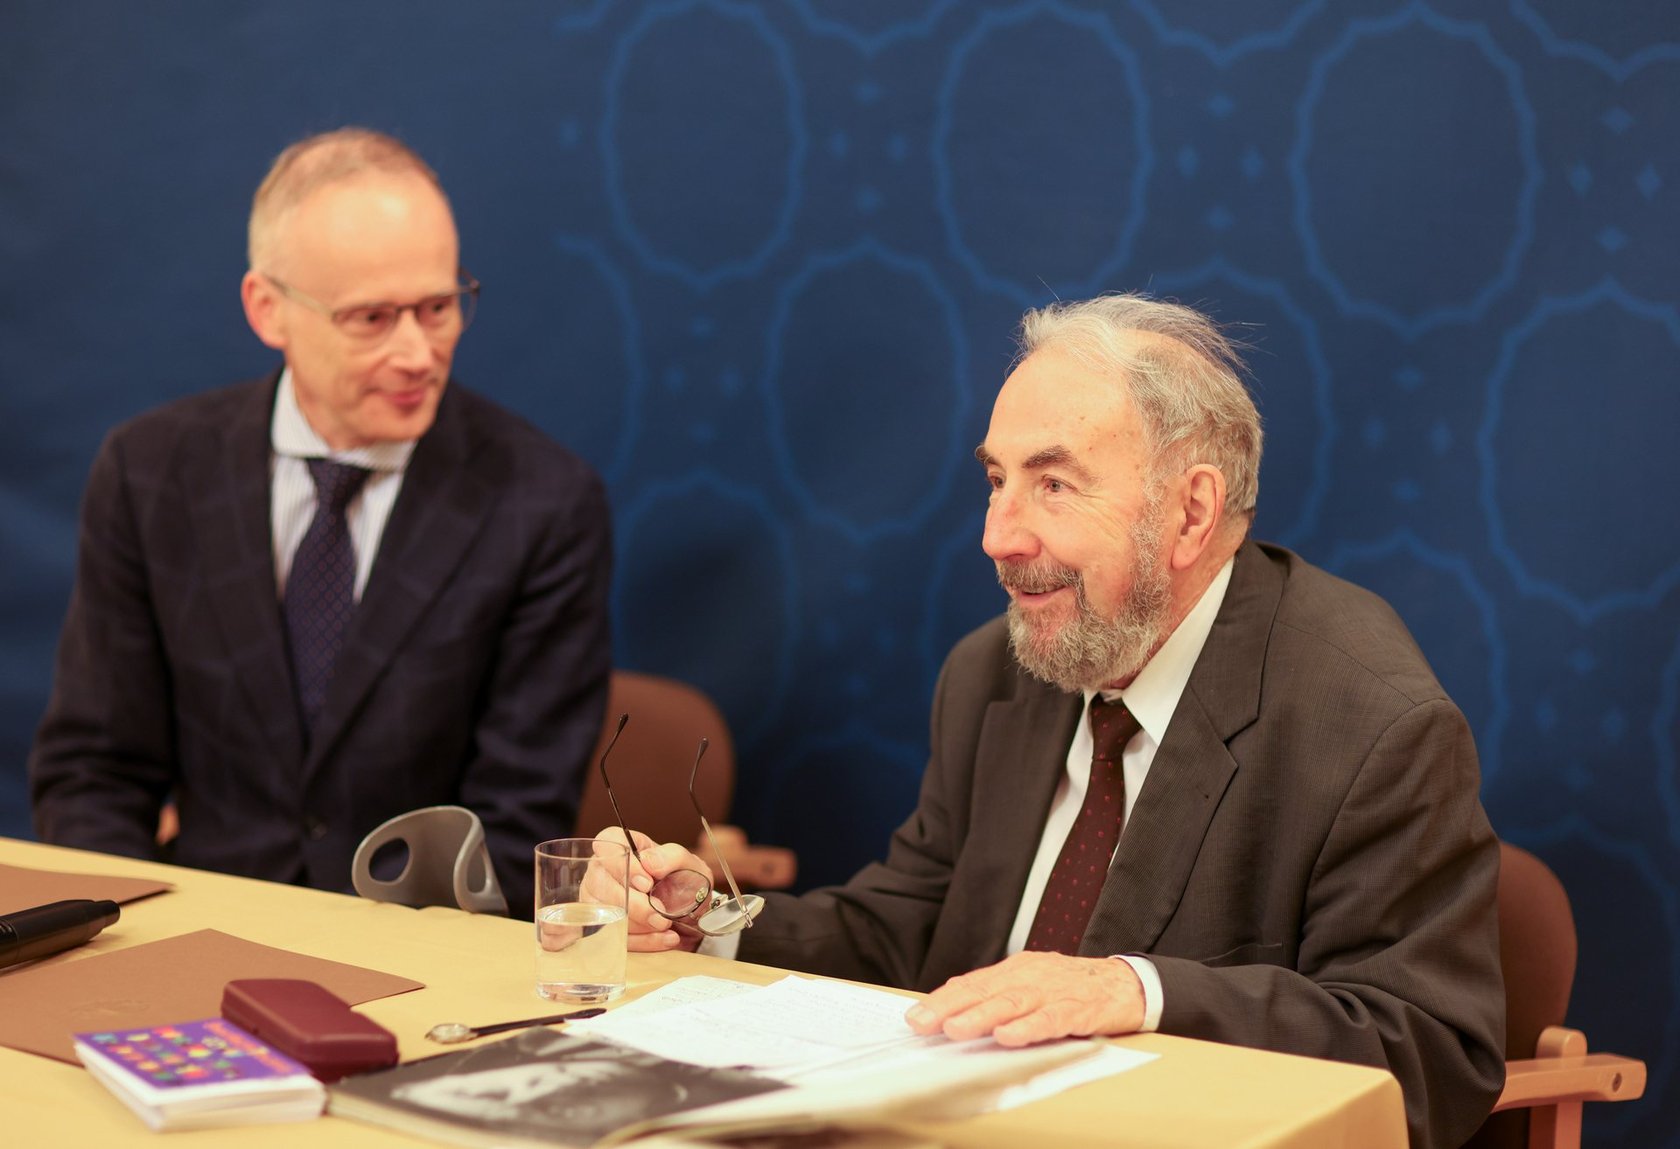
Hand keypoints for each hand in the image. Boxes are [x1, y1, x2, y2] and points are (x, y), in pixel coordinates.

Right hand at [588, 827, 709, 952]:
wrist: (694, 917)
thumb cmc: (687, 884)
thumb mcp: (690, 865)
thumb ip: (672, 856)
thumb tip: (648, 860)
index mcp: (626, 848)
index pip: (607, 843)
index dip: (623, 865)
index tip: (647, 883)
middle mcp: (606, 870)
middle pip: (600, 883)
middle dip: (634, 904)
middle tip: (661, 913)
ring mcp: (600, 899)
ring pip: (605, 913)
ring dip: (640, 924)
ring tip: (666, 925)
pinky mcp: (605, 926)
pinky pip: (614, 937)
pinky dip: (642, 940)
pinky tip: (665, 938)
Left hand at [904, 951, 1145, 1045]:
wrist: (1128, 984)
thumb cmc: (1072, 989)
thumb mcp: (1032, 986)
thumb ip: (998, 998)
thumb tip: (953, 1016)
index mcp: (1017, 971)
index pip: (973, 984)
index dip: (943, 1000)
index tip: (915, 1017)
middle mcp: (1031, 976)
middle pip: (986, 991)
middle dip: (951, 1007)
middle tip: (923, 1023)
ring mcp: (1055, 990)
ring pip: (1013, 1003)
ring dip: (982, 1017)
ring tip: (956, 1029)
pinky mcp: (1079, 1008)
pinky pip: (1051, 1019)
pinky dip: (1029, 1027)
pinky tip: (1009, 1036)